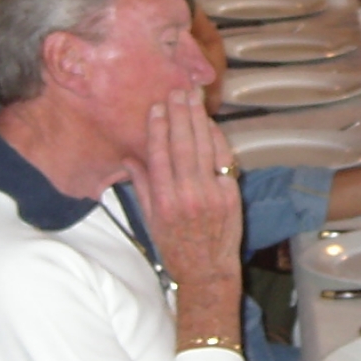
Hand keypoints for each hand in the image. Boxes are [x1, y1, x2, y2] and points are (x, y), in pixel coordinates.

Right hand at [127, 88, 240, 303]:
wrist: (207, 270)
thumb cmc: (175, 246)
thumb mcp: (150, 219)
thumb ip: (141, 186)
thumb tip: (129, 157)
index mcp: (163, 201)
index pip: (159, 155)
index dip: (157, 129)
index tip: (156, 108)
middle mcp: (187, 195)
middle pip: (183, 146)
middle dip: (179, 115)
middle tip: (177, 91)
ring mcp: (211, 194)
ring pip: (204, 148)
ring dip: (199, 119)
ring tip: (194, 97)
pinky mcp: (230, 195)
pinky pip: (223, 159)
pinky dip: (217, 139)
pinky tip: (210, 123)